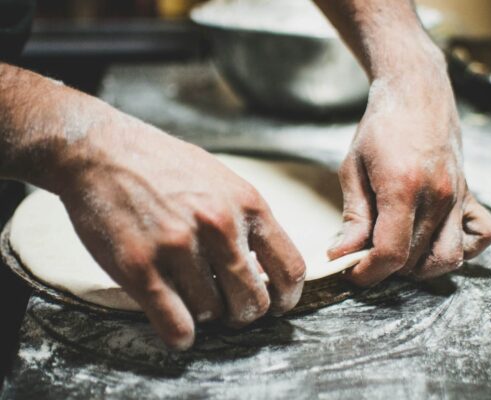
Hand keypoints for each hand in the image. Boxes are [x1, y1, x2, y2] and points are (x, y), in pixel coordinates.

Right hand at [58, 115, 304, 348]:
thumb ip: (246, 221)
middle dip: (244, 313)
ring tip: (191, 297)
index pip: (290, 269)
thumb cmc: (165, 167)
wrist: (101, 151)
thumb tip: (264, 268)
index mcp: (246, 204)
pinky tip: (178, 329)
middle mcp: (218, 226)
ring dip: (206, 317)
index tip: (276, 304)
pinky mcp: (139, 267)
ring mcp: (178, 247)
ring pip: (212, 315)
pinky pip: (175, 325)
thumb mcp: (222, 181)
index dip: (287, 297)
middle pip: (254, 302)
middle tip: (228, 307)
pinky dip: (181, 336)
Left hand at [329, 55, 490, 285]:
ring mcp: (459, 196)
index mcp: (403, 188)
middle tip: (363, 255)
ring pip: (447, 257)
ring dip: (419, 266)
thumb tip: (342, 254)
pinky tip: (433, 239)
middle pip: (415, 259)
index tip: (351, 272)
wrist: (416, 92)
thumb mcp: (352, 168)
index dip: (369, 272)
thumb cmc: (379, 127)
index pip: (391, 252)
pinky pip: (480, 236)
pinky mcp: (470, 193)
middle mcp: (437, 196)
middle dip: (385, 268)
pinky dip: (461, 248)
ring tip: (394, 251)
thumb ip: (353, 216)